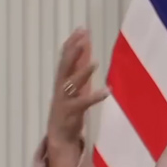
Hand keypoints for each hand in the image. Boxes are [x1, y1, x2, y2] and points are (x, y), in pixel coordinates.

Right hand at [43, 28, 110, 166]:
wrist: (60, 137)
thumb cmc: (70, 111)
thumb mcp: (75, 90)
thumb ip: (80, 73)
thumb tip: (88, 56)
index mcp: (61, 81)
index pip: (65, 58)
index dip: (72, 44)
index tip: (81, 29)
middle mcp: (60, 88)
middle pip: (64, 65)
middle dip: (73, 50)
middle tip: (82, 36)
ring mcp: (64, 100)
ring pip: (71, 83)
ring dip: (82, 72)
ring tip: (95, 62)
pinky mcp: (70, 113)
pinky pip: (83, 103)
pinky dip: (95, 97)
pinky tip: (107, 91)